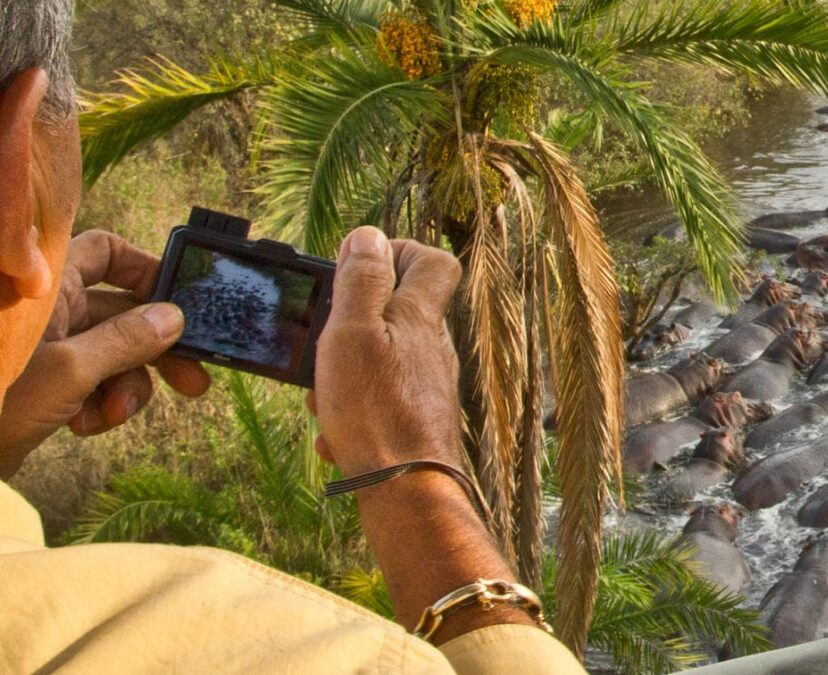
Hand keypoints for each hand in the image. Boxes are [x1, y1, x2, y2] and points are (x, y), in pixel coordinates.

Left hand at [0, 230, 209, 478]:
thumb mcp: (69, 371)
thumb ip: (125, 341)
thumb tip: (172, 318)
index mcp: (47, 287)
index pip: (106, 252)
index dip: (146, 270)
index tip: (180, 304)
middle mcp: (50, 309)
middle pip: (123, 312)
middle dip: (156, 349)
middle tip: (193, 380)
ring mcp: (49, 346)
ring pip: (115, 353)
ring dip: (126, 387)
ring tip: (112, 415)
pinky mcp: (47, 382)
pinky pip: (95, 382)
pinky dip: (100, 404)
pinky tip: (83, 425)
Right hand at [310, 227, 462, 476]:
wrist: (407, 493)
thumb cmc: (377, 412)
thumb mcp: (353, 332)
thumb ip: (361, 281)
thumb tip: (368, 236)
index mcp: (420, 316)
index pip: (433, 261)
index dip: (398, 251)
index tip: (358, 268)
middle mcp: (431, 347)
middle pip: (397, 312)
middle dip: (350, 324)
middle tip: (324, 344)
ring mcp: (427, 386)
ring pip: (379, 362)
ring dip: (344, 375)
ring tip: (325, 399)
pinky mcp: (417, 421)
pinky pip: (378, 404)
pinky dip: (353, 413)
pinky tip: (336, 436)